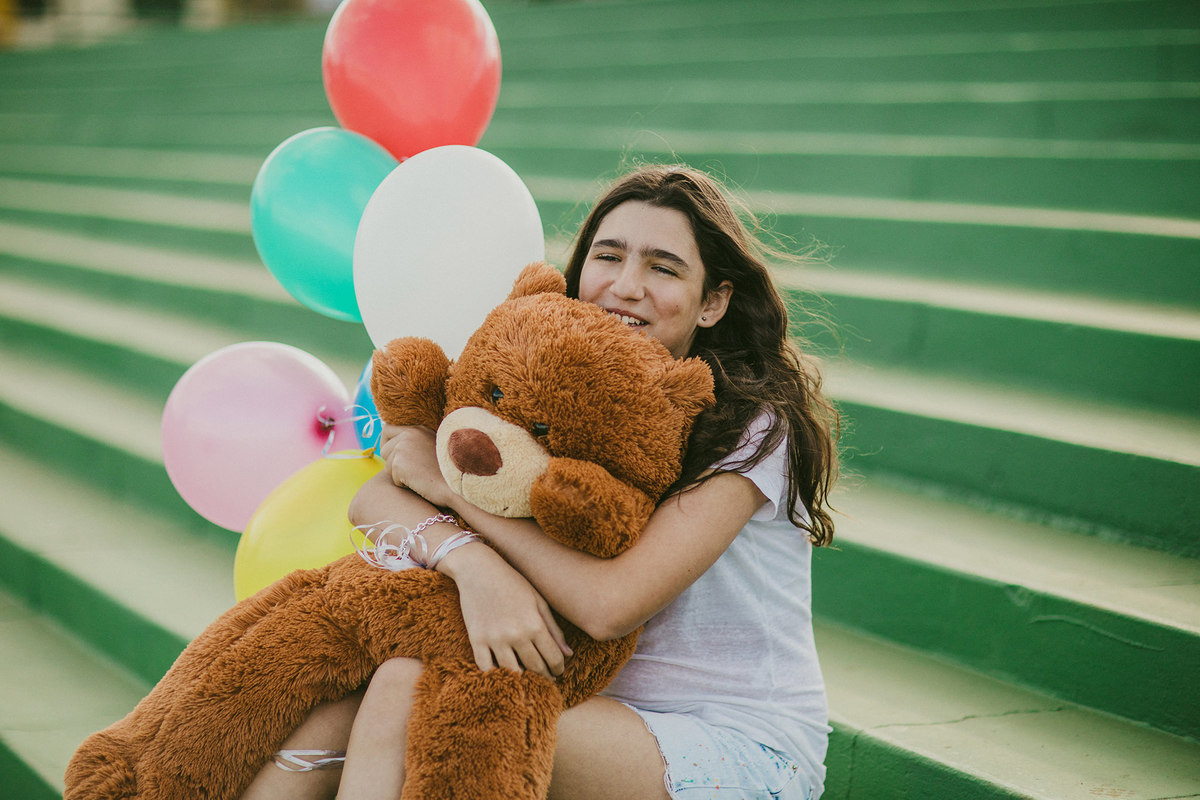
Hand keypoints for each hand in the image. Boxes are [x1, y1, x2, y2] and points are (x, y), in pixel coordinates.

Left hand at [379, 424, 455, 507]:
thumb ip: (415, 444)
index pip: (387, 429)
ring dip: (400, 475)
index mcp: (418, 428)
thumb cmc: (448, 473)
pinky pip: (393, 479)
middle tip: (413, 471)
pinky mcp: (399, 464)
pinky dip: (404, 485)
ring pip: (387, 466)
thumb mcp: (432, 450)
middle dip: (393, 463)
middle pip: (384, 449)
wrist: (459, 484)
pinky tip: (421, 483)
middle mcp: (409, 434)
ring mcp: (403, 448)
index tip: (394, 455)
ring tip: (422, 476)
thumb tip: (390, 447)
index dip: (387, 443)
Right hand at [439, 544, 571, 680]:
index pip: (553, 657)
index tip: (559, 671)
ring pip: (512, 672)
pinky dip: (495, 675)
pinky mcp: (476, 640)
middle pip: (535, 667)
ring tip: (528, 680)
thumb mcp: (538, 601)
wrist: (478, 569)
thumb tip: (568, 654)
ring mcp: (494, 638)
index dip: (559, 668)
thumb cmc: (512, 582)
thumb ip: (554, 628)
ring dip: (523, 680)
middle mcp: (516, 634)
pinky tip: (503, 674)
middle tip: (548, 680)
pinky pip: (486, 668)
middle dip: (545, 676)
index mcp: (534, 623)